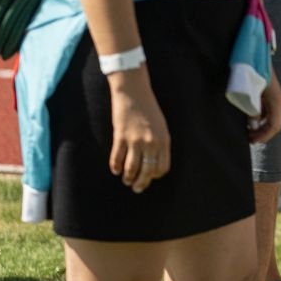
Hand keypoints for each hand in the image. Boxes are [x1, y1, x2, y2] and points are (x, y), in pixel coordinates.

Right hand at [107, 71, 169, 192]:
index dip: (155, 175)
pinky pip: (117, 159)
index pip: (162, 167)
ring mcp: (135, 141)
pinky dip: (115, 167)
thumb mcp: (161, 126)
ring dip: (128, 178)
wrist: (134, 92)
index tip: (149, 177)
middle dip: (141, 183)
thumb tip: (153, 162)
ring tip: (126, 180)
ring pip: (131, 168)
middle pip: (147, 172)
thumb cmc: (148, 109)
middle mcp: (151, 143)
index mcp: (164, 140)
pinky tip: (115, 170)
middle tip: (136, 188)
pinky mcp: (121, 137)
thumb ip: (159, 143)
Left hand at [249, 71, 280, 144]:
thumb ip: (252, 110)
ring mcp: (275, 97)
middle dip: (262, 133)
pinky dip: (259, 118)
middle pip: (274, 123)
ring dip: (260, 126)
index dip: (264, 136)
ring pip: (270, 117)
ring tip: (246, 130)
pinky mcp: (269, 94)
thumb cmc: (253, 73)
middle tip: (248, 138)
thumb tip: (252, 123)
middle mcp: (278, 101)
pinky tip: (248, 118)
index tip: (251, 141)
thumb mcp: (251, 93)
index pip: (275, 126)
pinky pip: (267, 110)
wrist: (255, 55)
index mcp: (277, 102)